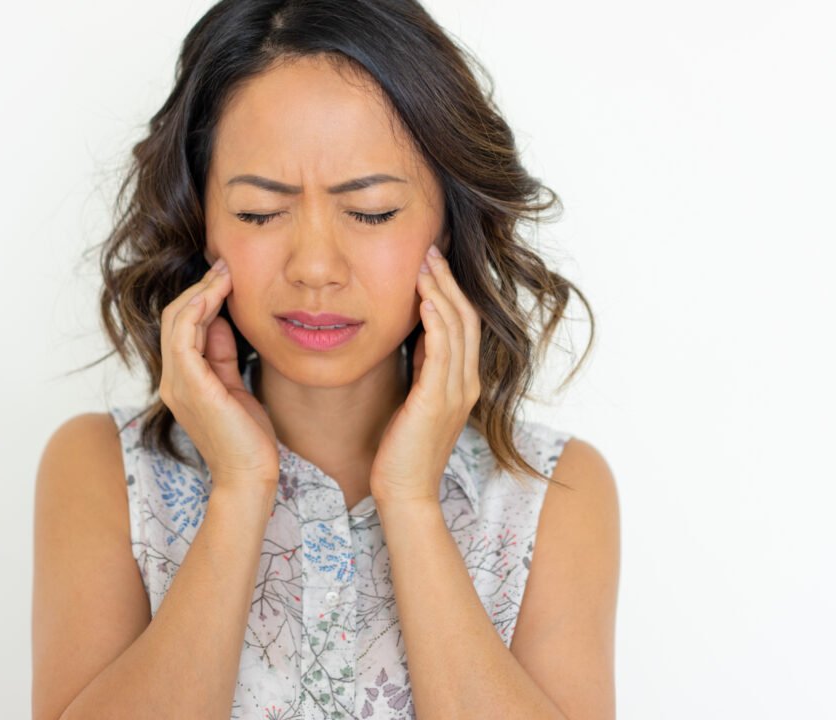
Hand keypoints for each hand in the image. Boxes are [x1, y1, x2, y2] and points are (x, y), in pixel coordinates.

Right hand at [159, 257, 279, 494]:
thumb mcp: (235, 386)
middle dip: (200, 287)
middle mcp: (173, 380)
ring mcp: (178, 384)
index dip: (202, 297)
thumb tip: (220, 321)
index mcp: (183, 380)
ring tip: (224, 272)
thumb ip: (222, 355)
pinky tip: (216, 294)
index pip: (182, 327)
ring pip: (176, 321)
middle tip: (225, 265)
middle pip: (175, 318)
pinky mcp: (191, 386)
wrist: (250, 475)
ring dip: (200, 292)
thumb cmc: (247, 437)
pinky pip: (183, 337)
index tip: (226, 275)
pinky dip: (196, 310)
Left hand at [369, 243, 481, 505]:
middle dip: (448, 281)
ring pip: (456, 328)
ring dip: (440, 292)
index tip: (432, 263)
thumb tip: (416, 334)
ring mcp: (455, 392)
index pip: (464, 325)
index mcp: (463, 382)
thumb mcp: (417, 399)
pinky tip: (422, 300)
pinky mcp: (437, 401)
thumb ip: (423, 368)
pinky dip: (435, 322)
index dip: (451, 291)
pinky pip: (441, 352)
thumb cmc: (403, 449)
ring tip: (424, 264)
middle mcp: (466, 383)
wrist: (404, 492)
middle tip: (430, 250)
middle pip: (466, 318)